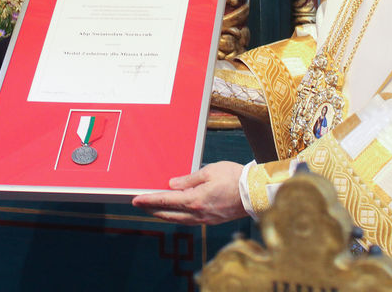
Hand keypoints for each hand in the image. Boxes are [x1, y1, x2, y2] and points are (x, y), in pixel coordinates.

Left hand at [131, 161, 247, 224]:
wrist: (255, 192)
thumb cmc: (234, 177)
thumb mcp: (209, 171)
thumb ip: (189, 179)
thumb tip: (172, 184)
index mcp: (195, 200)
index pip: (166, 201)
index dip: (149, 200)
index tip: (136, 199)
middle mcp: (198, 213)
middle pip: (169, 214)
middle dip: (152, 210)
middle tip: (139, 205)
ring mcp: (205, 219)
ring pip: (178, 220)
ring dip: (164, 215)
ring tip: (154, 210)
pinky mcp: (212, 220)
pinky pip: (189, 221)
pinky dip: (178, 217)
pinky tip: (176, 213)